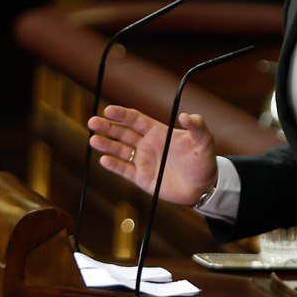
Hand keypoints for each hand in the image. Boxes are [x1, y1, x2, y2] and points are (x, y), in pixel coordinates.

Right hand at [88, 105, 218, 205]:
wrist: (203, 186)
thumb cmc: (203, 160)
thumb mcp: (203, 140)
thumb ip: (196, 126)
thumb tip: (186, 116)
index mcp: (158, 132)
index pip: (136, 119)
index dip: (122, 114)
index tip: (108, 110)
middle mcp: (147, 144)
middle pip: (123, 133)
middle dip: (108, 127)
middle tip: (93, 121)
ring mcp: (143, 161)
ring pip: (120, 150)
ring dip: (106, 145)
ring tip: (93, 139)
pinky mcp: (142, 178)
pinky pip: (124, 170)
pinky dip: (114, 165)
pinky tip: (104, 160)